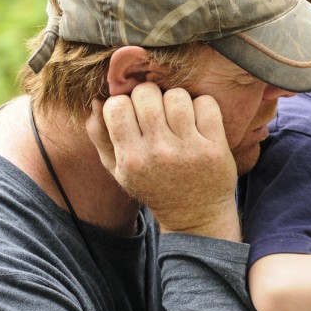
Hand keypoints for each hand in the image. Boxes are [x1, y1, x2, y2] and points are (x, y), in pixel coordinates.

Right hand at [86, 82, 239, 238]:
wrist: (194, 216)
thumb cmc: (152, 185)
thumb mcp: (118, 169)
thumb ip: (100, 135)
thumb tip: (95, 100)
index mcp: (131, 159)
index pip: (116, 106)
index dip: (123, 103)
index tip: (132, 114)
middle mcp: (159, 153)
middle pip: (146, 94)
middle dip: (148, 96)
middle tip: (155, 111)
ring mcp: (189, 149)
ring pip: (177, 96)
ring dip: (175, 100)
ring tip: (176, 116)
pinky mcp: (215, 147)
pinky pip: (206, 103)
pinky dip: (202, 106)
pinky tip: (197, 121)